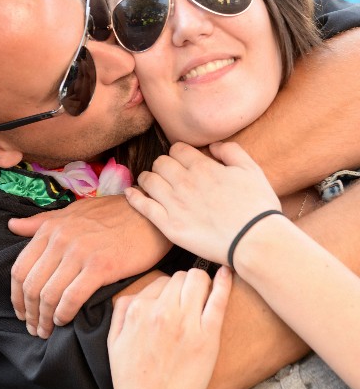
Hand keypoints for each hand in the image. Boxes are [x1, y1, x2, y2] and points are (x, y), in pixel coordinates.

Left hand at [9, 194, 170, 337]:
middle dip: (29, 313)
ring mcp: (80, 253)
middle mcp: (61, 239)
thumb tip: (11, 226)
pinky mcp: (101, 266)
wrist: (148, 214)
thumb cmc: (112, 215)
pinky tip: (64, 320)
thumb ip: (41, 222)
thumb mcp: (73, 212)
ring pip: (49, 294)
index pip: (20, 269)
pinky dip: (64, 314)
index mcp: (51, 228)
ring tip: (47, 331)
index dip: (16, 296)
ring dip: (44, 318)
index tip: (22, 312)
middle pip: (31, 286)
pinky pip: (72, 297)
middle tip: (34, 328)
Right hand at [108, 267, 232, 388]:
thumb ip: (121, 311)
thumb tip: (134, 294)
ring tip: (205, 293)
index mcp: (137, 309)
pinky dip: (224, 282)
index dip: (169, 290)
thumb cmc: (131, 381)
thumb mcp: (113, 342)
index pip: (160, 281)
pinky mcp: (207, 336)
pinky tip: (227, 273)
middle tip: (191, 298)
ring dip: (201, 283)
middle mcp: (161, 311)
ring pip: (197, 280)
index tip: (175, 300)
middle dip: (186, 284)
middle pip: (180, 277)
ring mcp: (185, 322)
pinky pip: (217, 299)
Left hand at [125, 141, 281, 265]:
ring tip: (151, 182)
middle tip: (169, 174)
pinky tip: (131, 193)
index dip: (179, 153)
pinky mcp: (169, 226)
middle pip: (160, 163)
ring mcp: (175, 205)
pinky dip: (134, 197)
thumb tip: (212, 146)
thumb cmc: (258, 206)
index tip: (182, 161)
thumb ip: (231, 150)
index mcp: (203, 167)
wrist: (256, 241)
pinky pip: (143, 207)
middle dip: (164, 165)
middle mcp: (185, 182)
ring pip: (148, 180)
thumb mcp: (251, 169)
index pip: (177, 149)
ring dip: (149, 178)